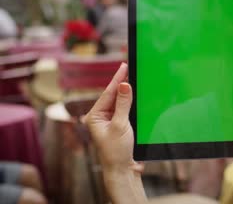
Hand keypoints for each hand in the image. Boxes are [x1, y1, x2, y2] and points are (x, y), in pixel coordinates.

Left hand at [83, 63, 145, 202]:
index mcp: (94, 116)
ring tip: (133, 76)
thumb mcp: (120, 125)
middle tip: (129, 67)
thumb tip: (124, 85)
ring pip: (119, 102)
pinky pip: (124, 109)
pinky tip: (135, 94)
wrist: (122, 170)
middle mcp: (99, 117)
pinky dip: (130, 102)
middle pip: (112, 95)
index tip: (124, 65)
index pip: (107, 93)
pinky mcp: (118, 125)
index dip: (117, 79)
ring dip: (127, 92)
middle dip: (121, 82)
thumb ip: (123, 104)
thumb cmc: (117, 151)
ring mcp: (108, 121)